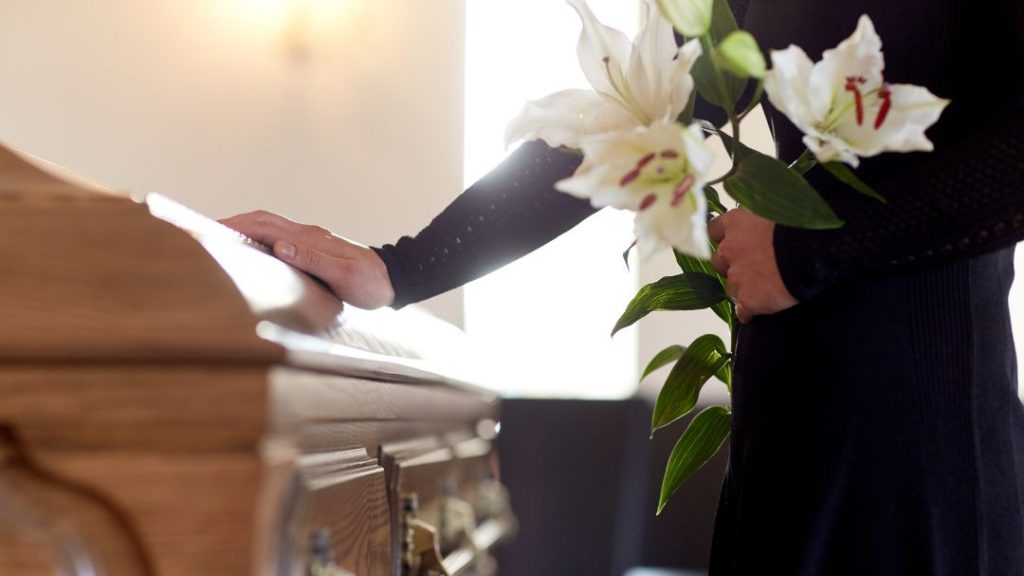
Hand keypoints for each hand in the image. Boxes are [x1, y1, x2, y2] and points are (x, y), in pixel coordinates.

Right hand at [219, 210, 394, 308]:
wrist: (394, 281)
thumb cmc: (371, 283)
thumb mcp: (345, 276)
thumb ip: (314, 260)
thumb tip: (280, 246)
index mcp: (310, 239)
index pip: (265, 226)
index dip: (236, 225)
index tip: (209, 228)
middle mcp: (306, 235)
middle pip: (262, 221)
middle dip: (232, 225)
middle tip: (202, 232)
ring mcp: (309, 241)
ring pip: (269, 228)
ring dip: (243, 230)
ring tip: (218, 241)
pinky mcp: (312, 250)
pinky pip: (278, 239)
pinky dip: (257, 241)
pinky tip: (248, 252)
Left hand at [708, 208, 797, 322]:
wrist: (813, 249)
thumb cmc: (801, 223)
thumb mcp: (776, 210)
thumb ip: (761, 219)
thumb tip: (764, 224)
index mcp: (736, 222)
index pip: (714, 230)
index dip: (725, 238)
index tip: (734, 241)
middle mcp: (729, 249)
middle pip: (719, 261)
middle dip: (731, 265)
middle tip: (753, 267)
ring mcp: (736, 276)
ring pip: (730, 288)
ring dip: (741, 289)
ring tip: (761, 291)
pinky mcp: (747, 300)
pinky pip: (742, 311)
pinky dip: (748, 312)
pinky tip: (758, 312)